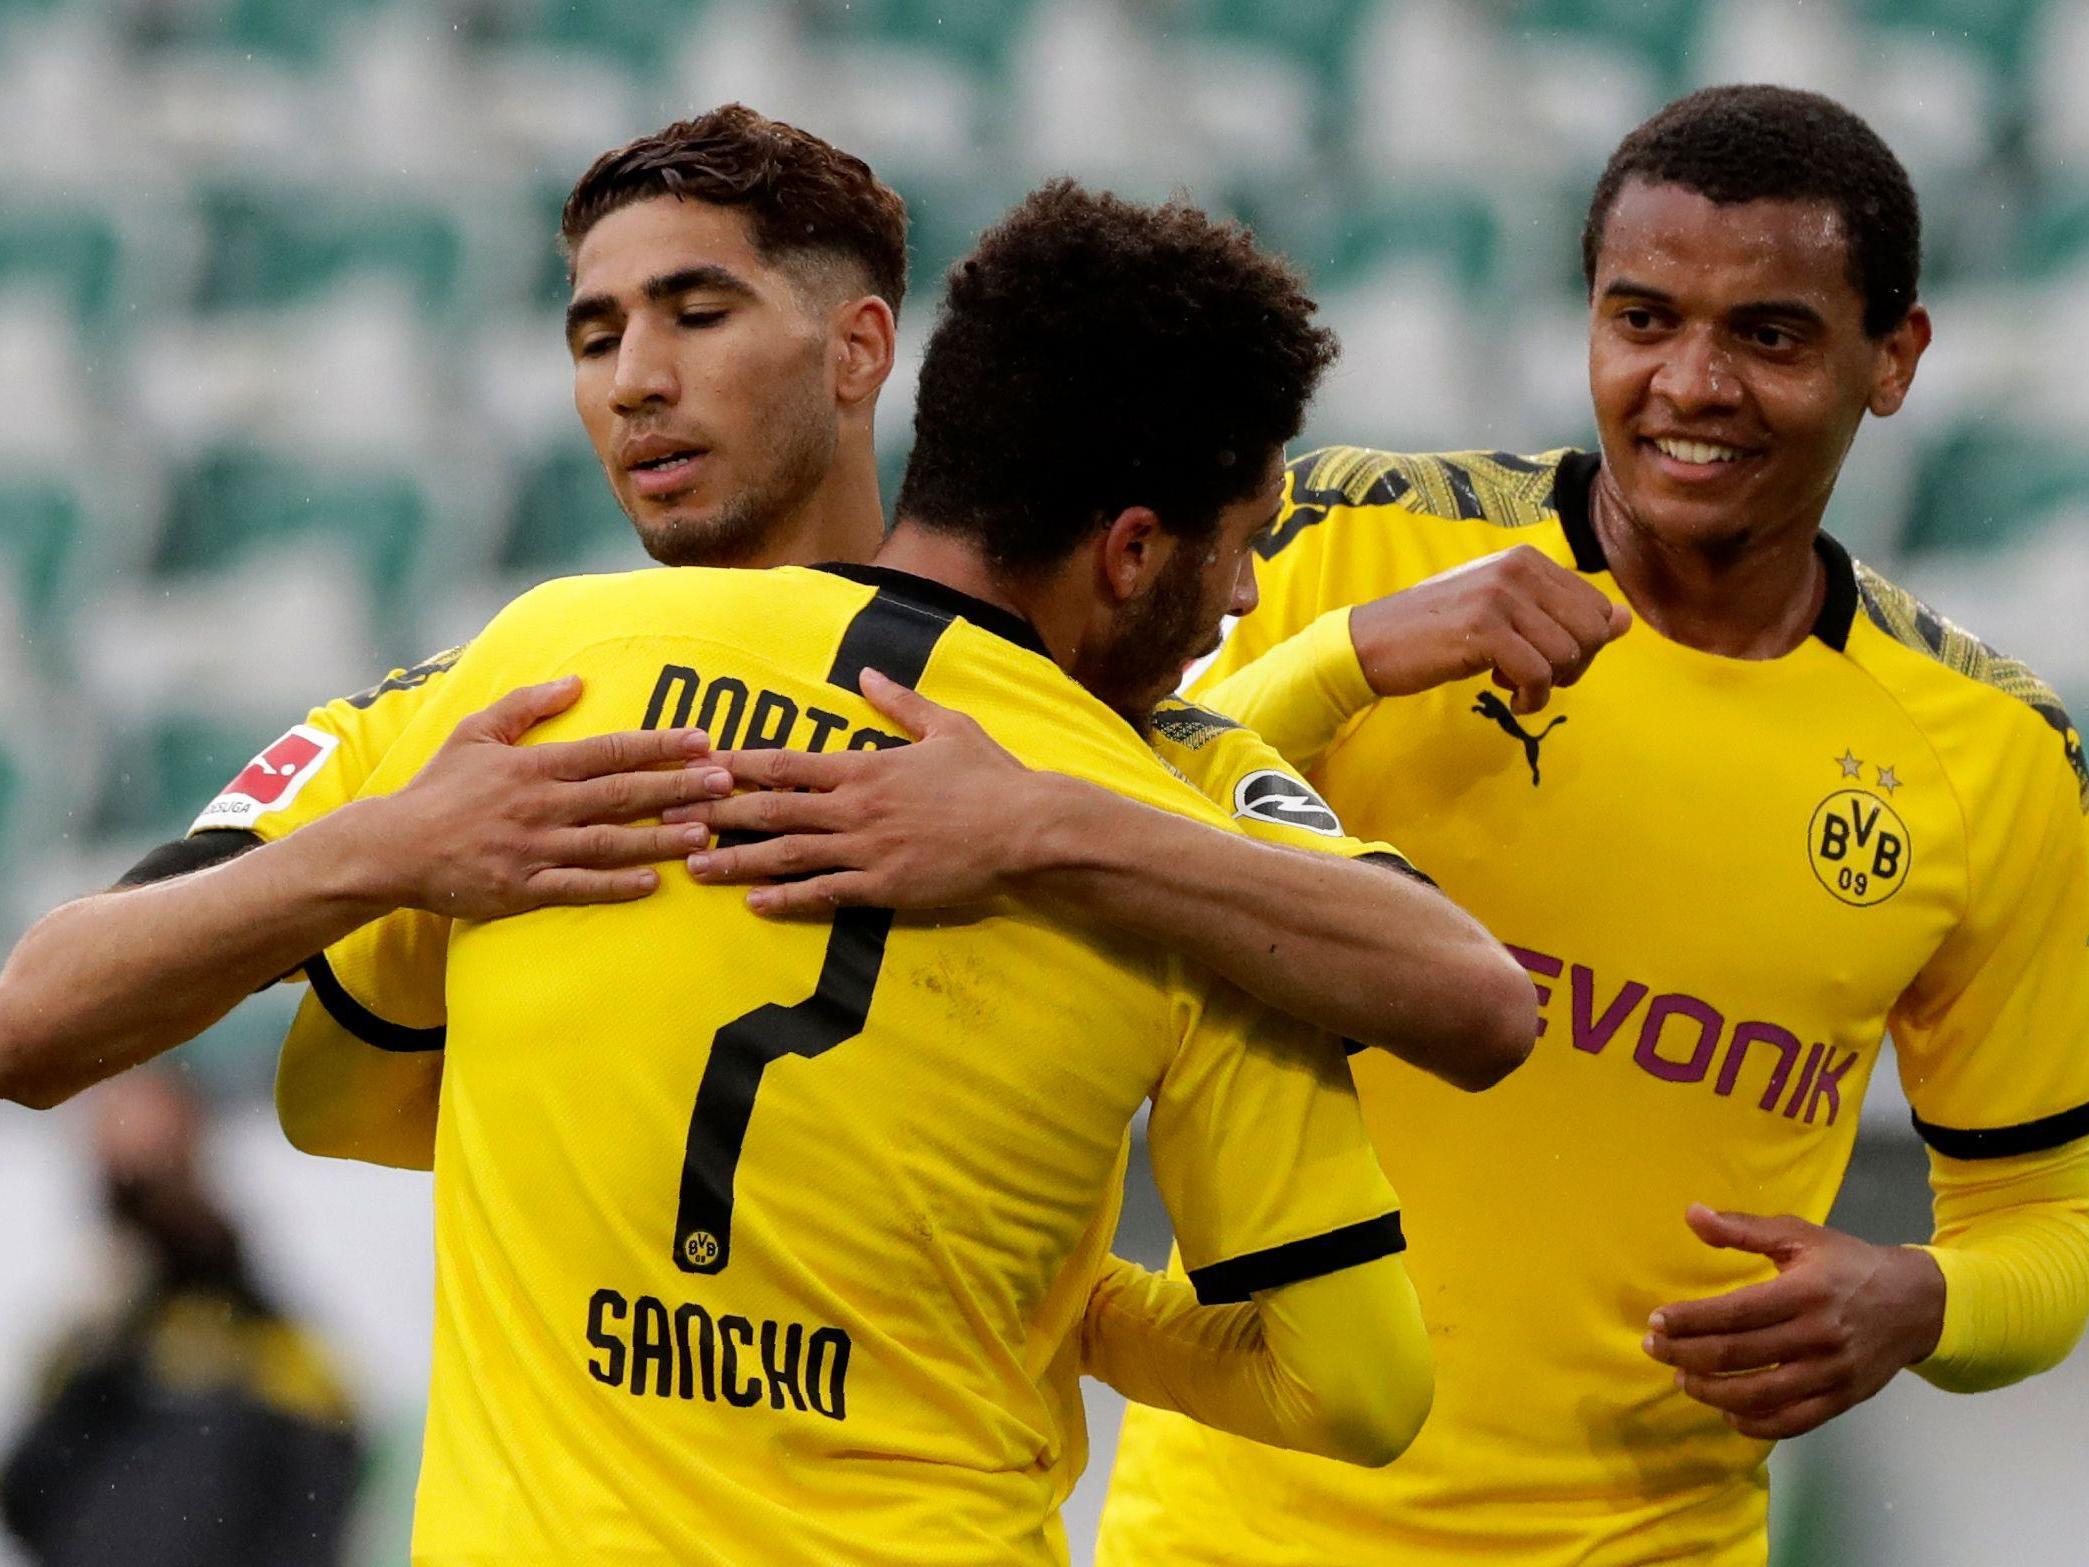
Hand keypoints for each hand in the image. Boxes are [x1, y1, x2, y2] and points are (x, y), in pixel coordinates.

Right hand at [371, 676, 731, 917]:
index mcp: (534, 766)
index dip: (658, 744)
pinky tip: (653, 883)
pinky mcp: (523, 889)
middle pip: (621, 793)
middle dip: (677, 786)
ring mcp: (533, 849)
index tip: (701, 740)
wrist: (391, 847)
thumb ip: (527, 704)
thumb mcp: (476, 732)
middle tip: (724, 782)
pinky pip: (577, 888)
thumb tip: (576, 680)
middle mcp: (540, 805)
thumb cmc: (438, 788)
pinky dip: (615, 886)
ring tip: (705, 833)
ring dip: (660, 839)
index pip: (609, 750)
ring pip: (609, 843)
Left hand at [667, 668, 1056, 914]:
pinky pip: (825, 894)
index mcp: (865, 766)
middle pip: (770, 808)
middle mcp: (855, 807)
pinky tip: (755, 903)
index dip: (737, 765)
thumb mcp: (947, 725)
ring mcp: (866, 850)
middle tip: (671, 817)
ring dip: (737, 860)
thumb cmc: (991, 775)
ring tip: (695, 867)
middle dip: (716, 812)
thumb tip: (866, 675)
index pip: (786, 763)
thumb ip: (900, 702)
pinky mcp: (884, 887)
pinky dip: (787, 899)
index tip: (698, 766)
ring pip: (787, 854)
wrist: (1027, 828)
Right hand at [1349, 545, 1629, 713]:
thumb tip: (1624, 621)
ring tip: (1513, 684)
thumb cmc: (1439, 631)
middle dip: (1574, 666)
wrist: (1373, 641)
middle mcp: (1518, 569)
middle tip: (1536, 678)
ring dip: (1548, 685)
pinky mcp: (1483, 629)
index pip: (1597, 608)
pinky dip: (1531, 696)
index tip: (1546, 659)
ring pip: (1567, 654)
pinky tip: (1507, 696)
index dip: (1584, 646)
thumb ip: (1562, 614)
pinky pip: (1538, 673)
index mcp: (1527, 559)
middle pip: (1591, 631)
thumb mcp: (1505, 614)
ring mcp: (1500, 597)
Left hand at [1641, 1203, 1945, 1439]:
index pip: (1733, 1313)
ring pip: (1760, 1395)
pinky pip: (1793, 1422)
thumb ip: (1744, 1229)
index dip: (1689, 1320)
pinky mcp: (1843, 1400)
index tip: (1656, 1322)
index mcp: (1803, 1292)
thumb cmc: (1848, 1264)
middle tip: (1654, 1348)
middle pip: (1738, 1355)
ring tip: (1683, 1378)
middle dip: (1686, 1354)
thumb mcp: (1800, 1236)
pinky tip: (1727, 1411)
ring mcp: (1831, 1373)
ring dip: (1711, 1392)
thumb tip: (1692, 1214)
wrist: (1917, 1303)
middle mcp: (1817, 1336)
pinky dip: (1755, 1424)